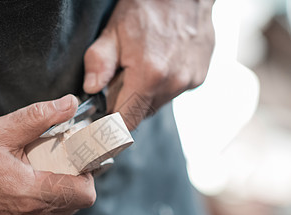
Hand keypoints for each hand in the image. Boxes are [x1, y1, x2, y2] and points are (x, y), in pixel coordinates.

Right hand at [0, 95, 95, 214]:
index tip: (78, 156)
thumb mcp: (1, 130)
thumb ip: (40, 116)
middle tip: (64, 159)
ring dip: (66, 194)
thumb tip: (70, 104)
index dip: (88, 173)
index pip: (84, 193)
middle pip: (78, 204)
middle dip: (78, 180)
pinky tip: (38, 189)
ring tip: (51, 173)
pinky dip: (52, 207)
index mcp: (31, 194)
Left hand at [83, 0, 214, 129]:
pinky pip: (173, 92)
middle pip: (141, 113)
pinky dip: (162, 85)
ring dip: (145, 94)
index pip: (127, 122)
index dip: (111, 127)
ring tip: (142, 67)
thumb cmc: (148, 6)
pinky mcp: (199, 77)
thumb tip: (91, 90)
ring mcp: (189, 81)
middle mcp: (174, 83)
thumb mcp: (114, 31)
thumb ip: (100, 63)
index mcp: (150, 75)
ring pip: (157, 104)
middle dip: (127, 104)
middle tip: (121, 81)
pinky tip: (160, 63)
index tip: (102, 125)